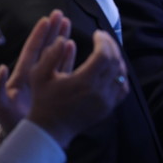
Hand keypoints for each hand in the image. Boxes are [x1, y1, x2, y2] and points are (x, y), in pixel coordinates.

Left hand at [0, 10, 70, 135]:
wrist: (25, 137)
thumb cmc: (11, 122)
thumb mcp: (0, 106)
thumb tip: (1, 68)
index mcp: (23, 76)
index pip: (33, 50)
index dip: (39, 35)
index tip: (47, 19)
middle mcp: (36, 75)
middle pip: (46, 47)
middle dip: (53, 31)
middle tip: (60, 14)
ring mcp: (47, 80)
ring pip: (56, 54)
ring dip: (62, 38)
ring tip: (69, 23)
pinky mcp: (57, 87)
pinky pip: (64, 67)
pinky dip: (68, 55)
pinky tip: (73, 44)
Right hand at [27, 29, 128, 147]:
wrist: (50, 128)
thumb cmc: (43, 100)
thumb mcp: (39, 75)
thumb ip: (51, 55)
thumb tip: (63, 38)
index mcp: (83, 82)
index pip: (103, 55)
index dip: (103, 41)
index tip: (97, 33)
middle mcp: (99, 91)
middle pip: (115, 61)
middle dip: (111, 46)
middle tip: (103, 37)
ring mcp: (106, 101)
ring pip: (121, 73)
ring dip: (117, 58)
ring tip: (108, 49)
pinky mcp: (109, 108)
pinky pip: (123, 88)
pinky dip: (121, 75)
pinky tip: (113, 67)